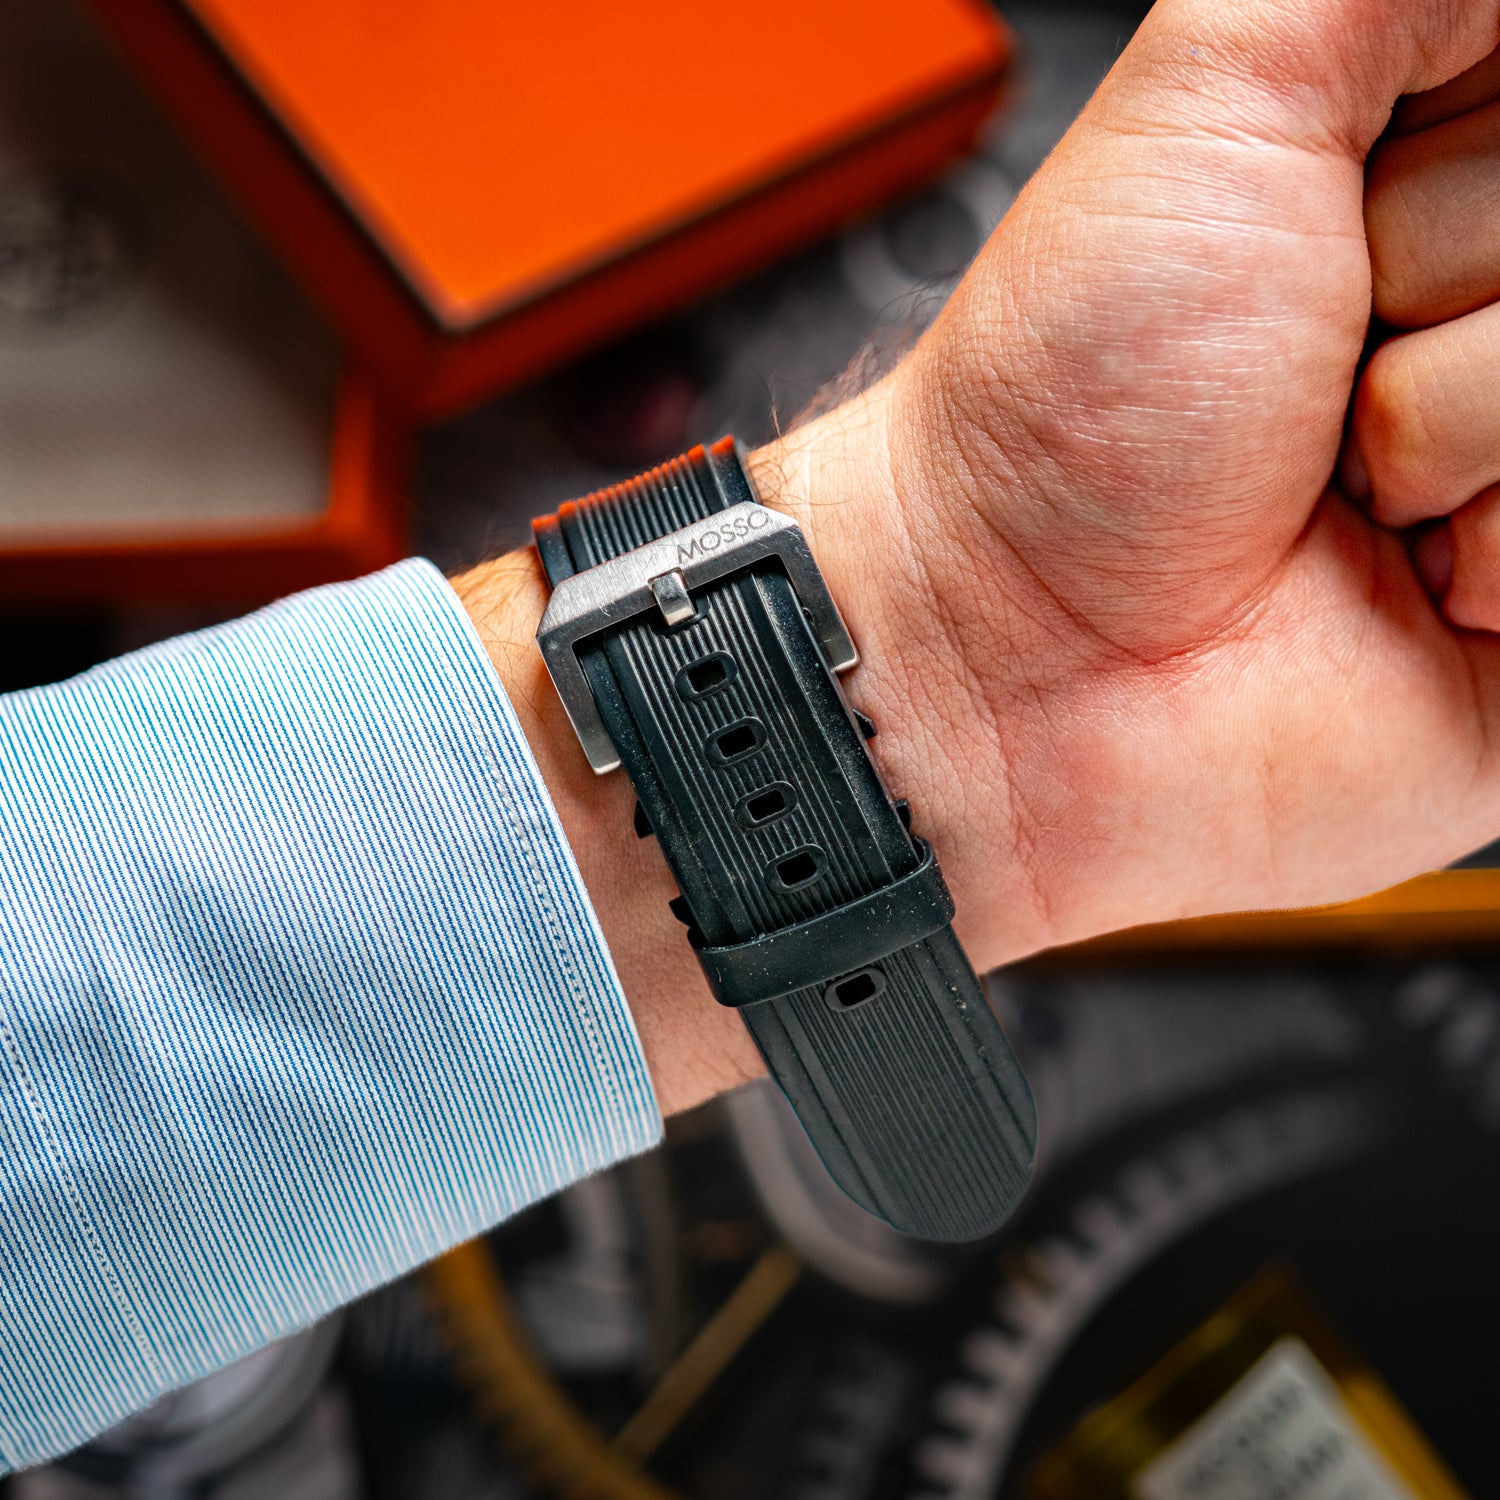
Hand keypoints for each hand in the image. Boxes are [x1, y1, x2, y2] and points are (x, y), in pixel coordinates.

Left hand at [758, 0, 1499, 965]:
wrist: (1015, 644)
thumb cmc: (1068, 402)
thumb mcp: (1212, 92)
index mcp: (1425, 170)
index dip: (1455, 149)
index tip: (1341, 204)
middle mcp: (1475, 311)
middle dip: (1440, 271)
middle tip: (1310, 356)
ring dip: (1449, 419)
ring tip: (1333, 478)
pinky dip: (1498, 549)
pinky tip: (1393, 570)